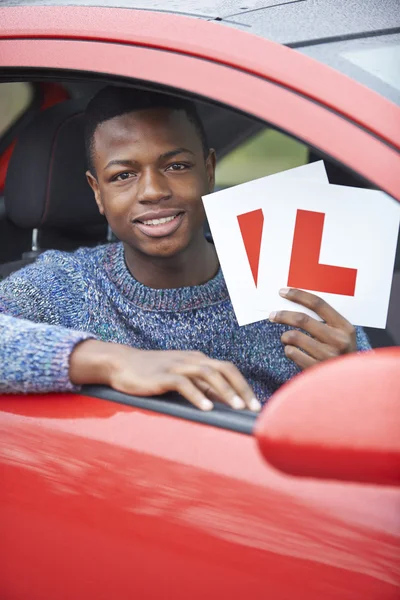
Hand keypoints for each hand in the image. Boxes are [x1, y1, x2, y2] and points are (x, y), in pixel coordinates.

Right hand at [70, 340, 260, 411]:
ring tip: (237, 407)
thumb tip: (221, 401)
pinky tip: (206, 408)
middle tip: (253, 407)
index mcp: (198, 359)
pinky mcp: (162, 375)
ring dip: (225, 391)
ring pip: (208, 374)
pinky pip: (184, 383)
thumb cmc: (151, 373)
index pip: (228, 370)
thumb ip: (199, 386)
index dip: (243, 386)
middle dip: (242, 388)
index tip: (255, 405)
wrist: (121, 363)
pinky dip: (197, 395)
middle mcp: (191, 359)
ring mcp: (177, 365)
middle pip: (224, 369)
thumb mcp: (179, 377)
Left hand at [269, 287, 356, 369]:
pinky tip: (293, 352)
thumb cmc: (340, 355)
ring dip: (285, 336)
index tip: (283, 292)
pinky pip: (291, 353)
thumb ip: (325, 321)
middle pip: (302, 319)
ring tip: (286, 339)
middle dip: (283, 315)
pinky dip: (288, 350)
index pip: (318, 304)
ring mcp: (327, 356)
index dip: (298, 295)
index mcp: (345, 327)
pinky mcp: (315, 369)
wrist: (348, 384)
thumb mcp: (341, 335)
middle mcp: (338, 341)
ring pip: (294, 337)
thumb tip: (295, 302)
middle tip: (272, 315)